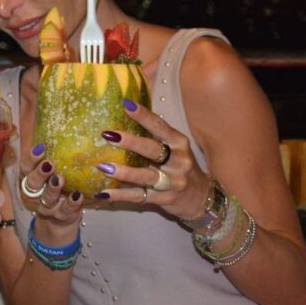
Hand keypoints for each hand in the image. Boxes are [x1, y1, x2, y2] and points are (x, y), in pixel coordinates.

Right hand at [19, 143, 85, 237]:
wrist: (58, 218)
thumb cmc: (53, 186)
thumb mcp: (49, 171)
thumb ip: (51, 154)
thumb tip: (61, 123)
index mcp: (28, 178)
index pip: (25, 167)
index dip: (31, 158)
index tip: (41, 148)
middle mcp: (33, 193)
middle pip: (32, 184)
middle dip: (39, 174)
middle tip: (49, 164)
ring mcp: (46, 207)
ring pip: (46, 199)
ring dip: (52, 189)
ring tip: (60, 179)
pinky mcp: (60, 216)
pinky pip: (65, 210)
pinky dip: (71, 203)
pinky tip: (78, 195)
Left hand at [95, 100, 209, 220]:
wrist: (201, 197)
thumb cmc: (181, 166)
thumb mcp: (175, 148)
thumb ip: (156, 136)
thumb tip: (126, 115)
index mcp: (179, 143)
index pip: (160, 126)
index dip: (144, 116)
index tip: (126, 105)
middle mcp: (178, 161)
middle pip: (152, 150)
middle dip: (131, 142)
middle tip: (109, 135)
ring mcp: (172, 182)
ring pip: (145, 175)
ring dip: (124, 172)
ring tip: (103, 166)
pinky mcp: (164, 199)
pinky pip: (139, 196)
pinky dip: (120, 195)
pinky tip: (104, 193)